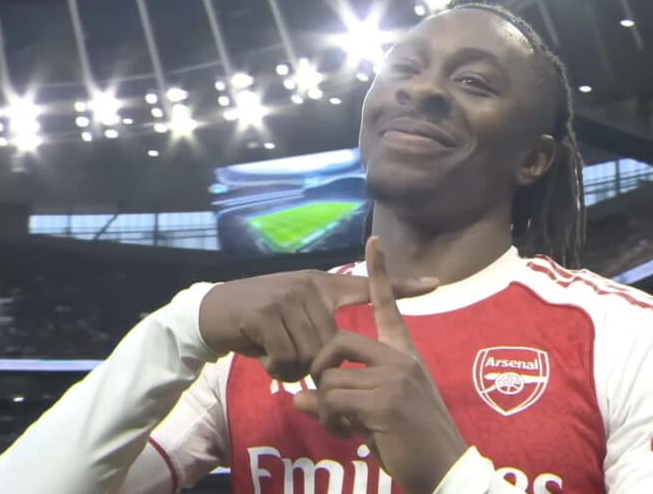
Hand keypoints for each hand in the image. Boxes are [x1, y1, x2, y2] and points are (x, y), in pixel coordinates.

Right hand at [199, 268, 437, 381]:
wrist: (216, 312)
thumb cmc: (260, 321)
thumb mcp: (297, 317)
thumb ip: (321, 328)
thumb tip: (340, 355)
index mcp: (323, 286)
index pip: (368, 286)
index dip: (403, 285)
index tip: (436, 283)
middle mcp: (310, 286)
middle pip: (333, 343)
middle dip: (315, 364)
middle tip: (290, 361)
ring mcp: (288, 296)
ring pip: (312, 354)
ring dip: (293, 368)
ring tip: (276, 355)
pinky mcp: (268, 313)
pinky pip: (288, 357)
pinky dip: (277, 368)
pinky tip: (265, 356)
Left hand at [293, 237, 467, 493]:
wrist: (444, 470)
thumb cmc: (413, 444)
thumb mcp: (374, 417)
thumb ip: (342, 401)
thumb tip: (299, 399)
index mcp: (404, 356)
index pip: (388, 306)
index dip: (380, 274)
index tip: (373, 241)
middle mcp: (402, 360)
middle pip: (338, 343)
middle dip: (320, 371)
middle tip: (324, 399)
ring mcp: (395, 379)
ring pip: (331, 381)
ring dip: (327, 410)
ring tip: (346, 428)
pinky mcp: (385, 402)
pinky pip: (334, 401)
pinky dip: (332, 421)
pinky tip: (350, 435)